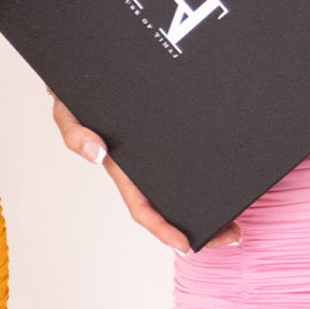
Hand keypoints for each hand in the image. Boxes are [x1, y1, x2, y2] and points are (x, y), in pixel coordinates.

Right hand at [50, 95, 240, 254]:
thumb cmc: (81, 96)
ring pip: (191, 186)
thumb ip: (74, 132)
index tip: (186, 245)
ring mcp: (164, 149)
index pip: (144, 207)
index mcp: (124, 168)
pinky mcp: (178, 126)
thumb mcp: (68, 112)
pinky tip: (236, 168)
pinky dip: (217, 166)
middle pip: (176, 207)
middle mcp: (147, 165)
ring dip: (214, 204)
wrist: (91, 63)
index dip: (163, 229)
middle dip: (204, 227)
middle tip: (234, 234)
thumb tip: (95, 153)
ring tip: (241, 213)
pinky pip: (199, 154)